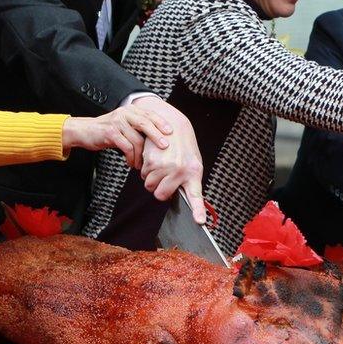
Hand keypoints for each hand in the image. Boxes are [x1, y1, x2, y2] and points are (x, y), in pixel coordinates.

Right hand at [62, 105, 171, 169]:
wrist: (84, 131)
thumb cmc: (108, 131)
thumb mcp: (124, 125)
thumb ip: (138, 127)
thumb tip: (159, 138)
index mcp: (130, 110)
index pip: (150, 115)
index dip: (161, 123)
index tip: (171, 132)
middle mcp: (124, 113)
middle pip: (145, 123)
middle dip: (157, 136)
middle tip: (165, 147)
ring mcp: (117, 122)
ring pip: (136, 139)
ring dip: (141, 155)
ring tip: (142, 164)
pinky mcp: (110, 133)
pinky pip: (126, 147)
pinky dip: (131, 157)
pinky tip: (131, 163)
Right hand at [133, 96, 205, 222]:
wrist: (169, 121)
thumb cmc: (180, 144)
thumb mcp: (188, 161)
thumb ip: (187, 180)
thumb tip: (188, 201)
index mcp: (193, 172)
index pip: (196, 195)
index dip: (197, 210)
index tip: (199, 222)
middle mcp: (181, 170)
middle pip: (162, 195)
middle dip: (158, 187)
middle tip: (162, 174)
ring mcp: (166, 165)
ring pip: (150, 185)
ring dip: (150, 176)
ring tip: (158, 162)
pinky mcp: (152, 160)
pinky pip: (142, 174)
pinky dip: (142, 168)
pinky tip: (150, 156)